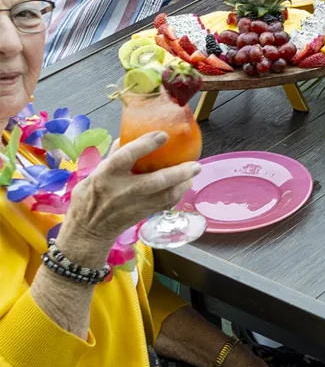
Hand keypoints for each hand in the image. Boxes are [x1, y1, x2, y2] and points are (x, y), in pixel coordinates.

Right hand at [56, 134, 201, 267]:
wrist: (87, 231)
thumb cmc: (89, 197)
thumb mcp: (94, 173)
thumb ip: (113, 155)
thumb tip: (126, 135)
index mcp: (106, 175)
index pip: (125, 157)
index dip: (144, 145)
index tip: (163, 135)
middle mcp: (121, 190)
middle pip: (154, 181)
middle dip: (178, 172)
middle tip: (195, 164)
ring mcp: (133, 205)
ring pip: (164, 196)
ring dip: (182, 185)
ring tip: (193, 173)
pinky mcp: (141, 215)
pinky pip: (164, 205)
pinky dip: (177, 196)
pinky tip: (184, 186)